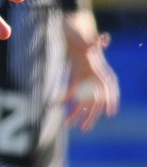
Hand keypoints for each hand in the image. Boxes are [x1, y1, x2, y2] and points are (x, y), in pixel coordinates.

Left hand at [63, 15, 118, 132]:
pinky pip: (71, 93)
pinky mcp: (75, 80)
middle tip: (84, 129)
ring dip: (75, 113)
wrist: (72, 37)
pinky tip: (55, 106)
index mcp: (100, 72)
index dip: (111, 100)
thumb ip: (95, 42)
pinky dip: (65, 100)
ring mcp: (85, 81)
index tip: (111, 113)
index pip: (110, 88)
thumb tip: (104, 38)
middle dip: (89, 116)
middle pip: (95, 101)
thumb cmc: (82, 39)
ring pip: (82, 101)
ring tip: (67, 124)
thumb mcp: (87, 40)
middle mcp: (94, 80)